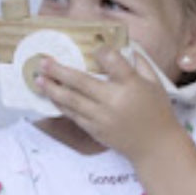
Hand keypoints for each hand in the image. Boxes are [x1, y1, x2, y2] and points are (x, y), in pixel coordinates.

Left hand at [37, 47, 181, 163]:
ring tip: (38, 79)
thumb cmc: (157, 112)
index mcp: (131, 85)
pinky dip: (61, 105)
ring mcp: (102, 117)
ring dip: (52, 89)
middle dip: (59, 70)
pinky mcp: (95, 130)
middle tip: (43, 62)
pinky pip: (74, 115)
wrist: (155, 146)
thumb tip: (126, 48)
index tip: (96, 49)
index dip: (102, 52)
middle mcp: (113, 100)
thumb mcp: (155, 84)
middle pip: (81, 81)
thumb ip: (141, 64)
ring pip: (71, 100)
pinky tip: (52, 96)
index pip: (111, 61)